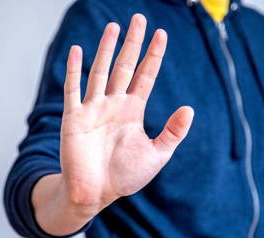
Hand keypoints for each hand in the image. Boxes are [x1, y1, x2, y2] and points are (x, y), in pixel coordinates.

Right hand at [33, 14, 193, 235]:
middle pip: (125, 66)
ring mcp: (93, 108)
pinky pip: (73, 89)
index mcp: (133, 111)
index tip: (161, 34)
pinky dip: (74, 70)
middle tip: (139, 19)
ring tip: (114, 26)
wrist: (95, 193)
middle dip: (132, 43)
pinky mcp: (74, 117)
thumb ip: (173, 132)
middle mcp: (114, 104)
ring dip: (107, 49)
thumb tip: (189, 108)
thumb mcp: (157, 155)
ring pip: (101, 71)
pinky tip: (77, 50)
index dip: (153, 56)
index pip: (145, 76)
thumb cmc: (125, 176)